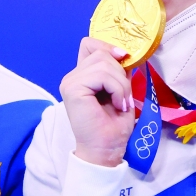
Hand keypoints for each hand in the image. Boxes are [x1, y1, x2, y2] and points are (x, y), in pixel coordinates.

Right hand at [60, 37, 134, 167]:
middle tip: (123, 97)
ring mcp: (70, 82)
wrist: (105, 151)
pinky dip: (116, 89)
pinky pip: (102, 75)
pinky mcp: (72, 89)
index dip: (108, 47)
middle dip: (120, 73)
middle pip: (101, 53)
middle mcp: (73, 76)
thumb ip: (118, 72)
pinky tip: (116, 104)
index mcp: (82, 76)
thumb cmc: (112, 126)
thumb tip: (125, 53)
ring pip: (103, 63)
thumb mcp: (120, 91)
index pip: (90, 44)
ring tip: (121, 102)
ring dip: (120, 83)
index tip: (124, 60)